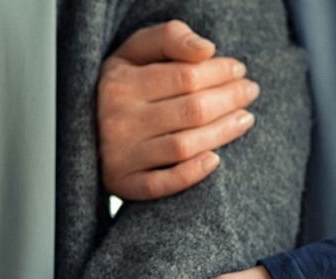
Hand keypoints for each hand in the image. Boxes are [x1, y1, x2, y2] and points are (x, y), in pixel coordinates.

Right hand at [98, 20, 259, 200]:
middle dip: (229, 99)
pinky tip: (215, 160)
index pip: (185, 76)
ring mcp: (120, 156)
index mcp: (120, 83)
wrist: (85, 128)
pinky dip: (192, 174)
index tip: (239, 70)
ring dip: (223, 132)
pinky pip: (162, 184)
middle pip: (191, 110)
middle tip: (250, 92)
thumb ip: (170, 37)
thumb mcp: (137, 51)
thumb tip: (206, 50)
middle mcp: (118, 120)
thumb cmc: (122, 85)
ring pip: (184, 145)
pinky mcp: (123, 184)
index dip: (220, 72)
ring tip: (244, 119)